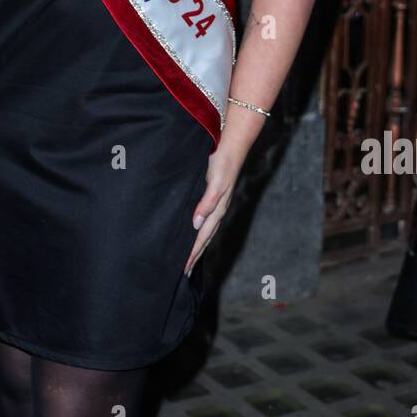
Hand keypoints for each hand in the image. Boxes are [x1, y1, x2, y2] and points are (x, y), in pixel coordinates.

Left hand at [183, 150, 240, 277]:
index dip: (192, 253)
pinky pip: (205, 220)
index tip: (184, 268)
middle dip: (195, 255)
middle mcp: (218, 209)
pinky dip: (199, 231)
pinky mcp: (213, 196)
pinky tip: (194, 231)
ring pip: (206, 231)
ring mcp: (216, 203)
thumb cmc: (223, 162)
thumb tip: (196, 224)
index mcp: (217, 209)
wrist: (232, 144)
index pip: (202, 237)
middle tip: (184, 271)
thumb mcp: (215, 183)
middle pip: (205, 238)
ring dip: (197, 245)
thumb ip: (207, 203)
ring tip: (189, 258)